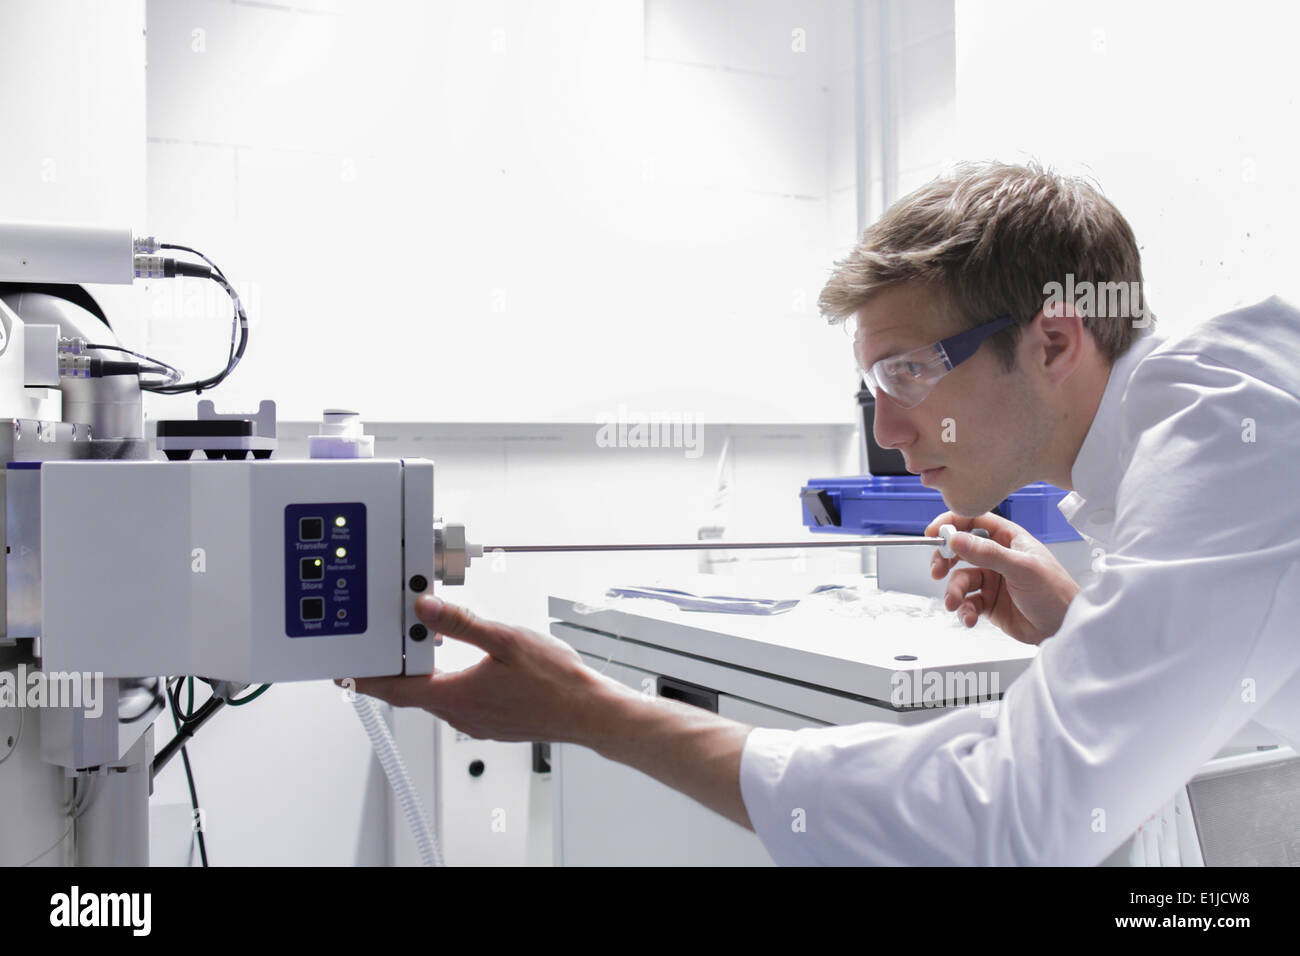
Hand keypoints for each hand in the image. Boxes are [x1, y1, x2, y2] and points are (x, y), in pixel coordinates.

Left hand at [342, 594, 615, 742]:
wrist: (588, 712)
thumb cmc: (555, 683)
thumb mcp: (505, 640)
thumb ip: (460, 623)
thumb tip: (426, 610)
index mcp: (455, 696)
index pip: (396, 689)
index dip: (367, 678)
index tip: (348, 671)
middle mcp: (461, 715)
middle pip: (414, 693)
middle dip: (398, 669)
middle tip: (388, 645)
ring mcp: (477, 723)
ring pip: (438, 698)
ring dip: (426, 676)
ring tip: (427, 648)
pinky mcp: (493, 723)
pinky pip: (460, 703)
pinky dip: (450, 684)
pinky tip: (466, 669)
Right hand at [925, 511, 1080, 644]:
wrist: (1065, 629)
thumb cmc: (1057, 594)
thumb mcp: (1022, 568)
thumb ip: (988, 553)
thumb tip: (958, 539)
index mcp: (1009, 539)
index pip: (974, 521)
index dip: (952, 524)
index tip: (935, 533)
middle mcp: (998, 557)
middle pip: (960, 550)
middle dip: (946, 560)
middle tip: (937, 570)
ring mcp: (993, 580)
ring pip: (961, 579)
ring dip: (954, 591)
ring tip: (956, 603)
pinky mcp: (989, 602)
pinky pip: (967, 602)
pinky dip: (964, 610)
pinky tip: (970, 617)